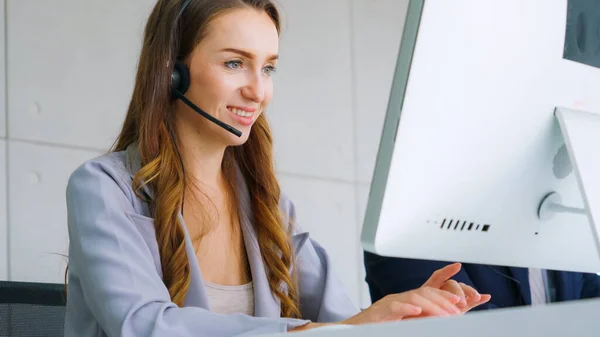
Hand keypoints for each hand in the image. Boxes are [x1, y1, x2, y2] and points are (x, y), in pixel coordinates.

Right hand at [340, 263, 490, 324]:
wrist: (354, 330)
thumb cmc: (378, 327)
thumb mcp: (404, 323)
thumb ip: (421, 319)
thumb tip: (441, 320)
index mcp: (405, 301)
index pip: (428, 291)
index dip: (445, 293)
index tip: (460, 300)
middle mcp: (397, 299)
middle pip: (424, 292)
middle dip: (443, 299)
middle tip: (457, 309)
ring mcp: (387, 303)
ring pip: (412, 298)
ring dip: (431, 306)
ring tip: (445, 315)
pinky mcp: (378, 312)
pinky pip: (394, 307)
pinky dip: (406, 308)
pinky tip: (417, 312)